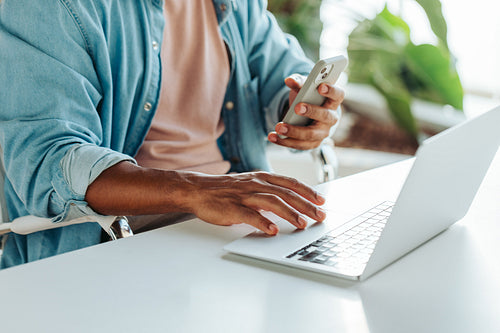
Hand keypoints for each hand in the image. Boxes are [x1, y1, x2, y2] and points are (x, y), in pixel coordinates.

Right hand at [186, 171, 326, 234]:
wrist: (198, 190)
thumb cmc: (226, 190)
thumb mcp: (251, 185)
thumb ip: (268, 191)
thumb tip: (289, 202)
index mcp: (261, 178)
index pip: (290, 183)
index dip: (307, 191)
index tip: (321, 201)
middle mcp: (255, 184)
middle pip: (285, 193)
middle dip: (305, 205)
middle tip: (319, 216)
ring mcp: (244, 195)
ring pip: (271, 202)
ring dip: (289, 213)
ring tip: (301, 224)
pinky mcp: (232, 208)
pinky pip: (249, 215)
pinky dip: (262, 222)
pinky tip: (272, 230)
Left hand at [268, 74, 344, 149]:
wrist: (304, 115)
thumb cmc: (307, 97)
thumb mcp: (303, 87)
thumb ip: (298, 82)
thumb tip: (289, 80)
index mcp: (332, 100)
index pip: (338, 95)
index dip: (331, 91)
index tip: (320, 86)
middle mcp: (331, 118)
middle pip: (325, 116)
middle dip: (311, 111)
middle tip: (297, 107)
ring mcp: (323, 132)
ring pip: (311, 134)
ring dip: (294, 131)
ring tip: (279, 126)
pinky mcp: (312, 143)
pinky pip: (299, 145)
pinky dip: (285, 141)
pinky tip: (272, 136)